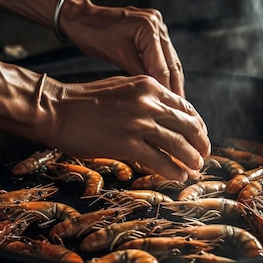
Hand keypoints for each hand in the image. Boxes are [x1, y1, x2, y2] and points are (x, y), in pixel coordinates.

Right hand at [33, 74, 209, 181]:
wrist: (58, 109)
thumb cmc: (84, 101)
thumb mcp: (122, 88)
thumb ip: (145, 99)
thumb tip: (162, 116)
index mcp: (148, 86)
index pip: (184, 106)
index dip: (197, 123)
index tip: (200, 135)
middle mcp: (149, 102)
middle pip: (187, 125)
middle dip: (199, 142)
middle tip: (204, 154)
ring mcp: (139, 123)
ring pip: (177, 144)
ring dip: (190, 158)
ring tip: (195, 168)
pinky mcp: (128, 144)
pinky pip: (160, 160)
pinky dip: (172, 170)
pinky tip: (178, 177)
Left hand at [58, 0, 185, 96]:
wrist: (81, 17)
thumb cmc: (92, 34)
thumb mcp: (116, 56)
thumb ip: (138, 73)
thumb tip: (155, 93)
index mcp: (148, 28)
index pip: (162, 67)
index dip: (167, 90)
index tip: (171, 108)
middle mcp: (157, 24)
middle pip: (172, 63)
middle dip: (176, 87)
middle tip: (181, 108)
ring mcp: (157, 25)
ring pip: (170, 59)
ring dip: (173, 80)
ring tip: (176, 101)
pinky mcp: (152, 29)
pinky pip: (162, 53)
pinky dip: (164, 69)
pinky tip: (166, 84)